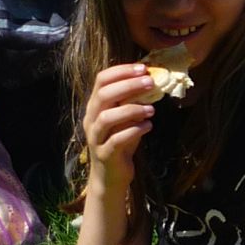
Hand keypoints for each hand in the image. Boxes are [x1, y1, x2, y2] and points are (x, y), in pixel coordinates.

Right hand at [81, 63, 158, 191]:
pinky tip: (148, 126)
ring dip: (132, 109)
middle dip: (128, 85)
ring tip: (152, 109)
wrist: (110, 176)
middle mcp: (91, 120)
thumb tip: (151, 80)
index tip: (142, 68)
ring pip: (107, 118)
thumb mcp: (126, 119)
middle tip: (150, 82)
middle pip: (104, 95)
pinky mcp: (105, 155)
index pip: (101, 80)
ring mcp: (96, 138)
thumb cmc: (120, 142)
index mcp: (95, 106)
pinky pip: (116, 140)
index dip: (121, 71)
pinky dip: (134, 131)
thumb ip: (133, 101)